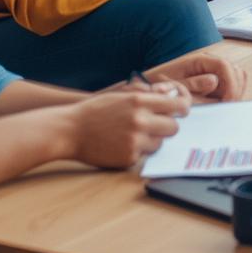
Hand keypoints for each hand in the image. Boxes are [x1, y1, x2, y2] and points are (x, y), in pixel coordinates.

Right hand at [69, 88, 189, 167]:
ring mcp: (135, 141)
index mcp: (140, 101)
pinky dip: (137, 151)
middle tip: (155, 125)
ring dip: (152, 140)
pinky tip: (121, 144)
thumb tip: (171, 97)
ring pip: (160, 143)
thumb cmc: (95, 110)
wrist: (69, 130)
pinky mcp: (128, 157)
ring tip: (133, 135)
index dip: (182, 109)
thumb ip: (147, 95)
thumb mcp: (121, 94)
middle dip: (167, 127)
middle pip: (174, 128)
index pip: (179, 106)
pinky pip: (144, 155)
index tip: (180, 111)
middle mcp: (140, 120)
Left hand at [145, 49, 247, 102]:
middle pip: (235, 70)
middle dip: (235, 88)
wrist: (150, 89)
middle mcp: (210, 64)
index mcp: (199, 60)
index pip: (224, 65)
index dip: (230, 83)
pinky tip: (222, 104)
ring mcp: (214, 73)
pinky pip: (232, 87)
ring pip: (237, 78)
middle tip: (227, 105)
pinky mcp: (216, 85)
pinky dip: (232, 94)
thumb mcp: (172, 87)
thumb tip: (213, 81)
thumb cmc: (159, 86)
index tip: (228, 100)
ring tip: (224, 105)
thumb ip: (192, 85)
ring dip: (235, 91)